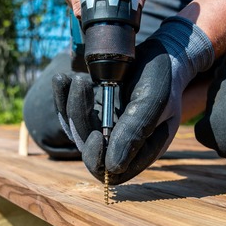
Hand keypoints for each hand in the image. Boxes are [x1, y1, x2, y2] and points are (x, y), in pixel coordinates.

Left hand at [53, 16, 214, 183]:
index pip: (112, 172)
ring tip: (80, 79)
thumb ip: (135, 132)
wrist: (163, 53)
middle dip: (79, 120)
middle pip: (87, 149)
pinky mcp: (93, 110)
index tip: (96, 136)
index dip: (98, 160)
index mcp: (143, 149)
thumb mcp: (153, 102)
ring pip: (75, 129)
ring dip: (71, 105)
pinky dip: (63, 96)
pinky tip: (63, 79)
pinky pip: (69, 112)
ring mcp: (105, 127)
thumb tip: (112, 167)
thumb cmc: (163, 77)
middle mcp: (122, 142)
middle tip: (83, 85)